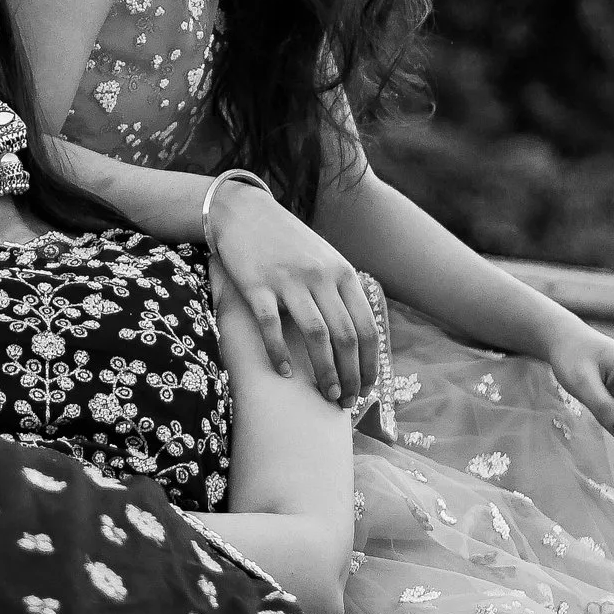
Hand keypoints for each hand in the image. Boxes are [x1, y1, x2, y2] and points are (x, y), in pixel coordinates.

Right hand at [207, 176, 384, 408]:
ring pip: (317, 335)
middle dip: (351, 375)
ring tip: (327, 395)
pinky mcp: (256, 285)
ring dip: (326, 371)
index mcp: (342, 273)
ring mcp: (289, 280)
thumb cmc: (286, 241)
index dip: (370, 363)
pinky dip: (280, 354)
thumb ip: (341, 292)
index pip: (366, 326)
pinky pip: (272, 326)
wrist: (243, 211)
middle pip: (346, 336)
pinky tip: (284, 374)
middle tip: (347, 402)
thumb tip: (358, 337)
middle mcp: (320, 277)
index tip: (367, 388)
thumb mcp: (324, 259)